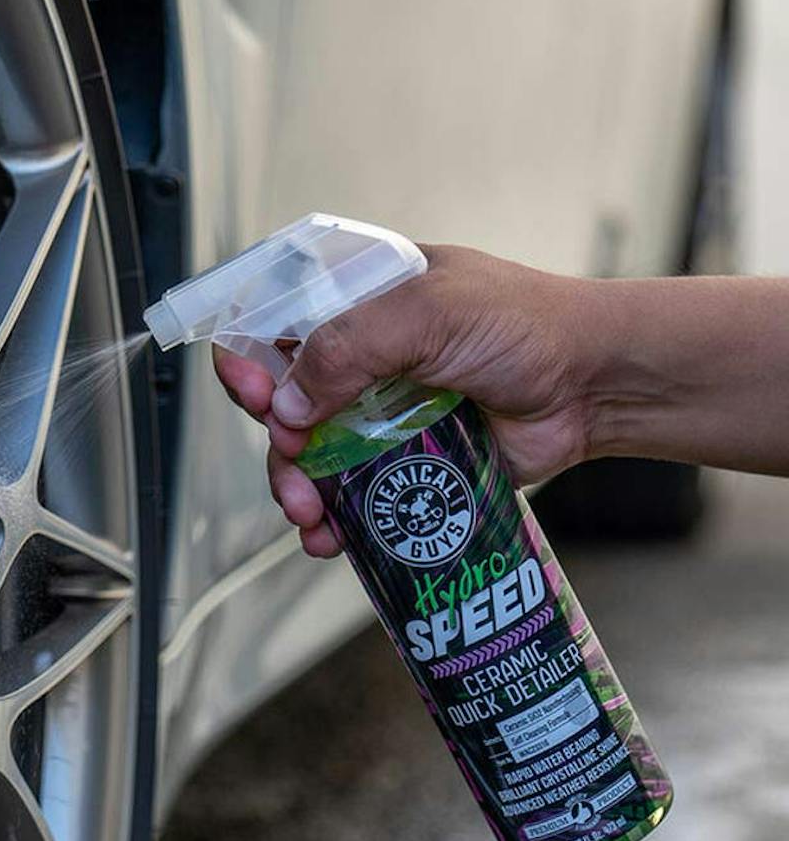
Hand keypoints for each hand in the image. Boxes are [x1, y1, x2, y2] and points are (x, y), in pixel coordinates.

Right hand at [213, 245, 596, 556]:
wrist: (593, 386)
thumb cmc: (523, 327)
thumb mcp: (427, 312)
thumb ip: (349, 347)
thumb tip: (288, 404)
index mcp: (360, 303)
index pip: (276, 322)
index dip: (248, 355)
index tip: (251, 390)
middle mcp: (364, 358)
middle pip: (283, 401)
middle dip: (275, 436)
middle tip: (291, 455)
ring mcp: (382, 414)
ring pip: (311, 457)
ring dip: (296, 487)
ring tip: (308, 513)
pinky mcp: (406, 464)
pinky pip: (351, 496)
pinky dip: (331, 521)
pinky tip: (327, 537)